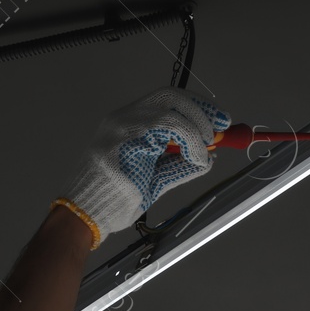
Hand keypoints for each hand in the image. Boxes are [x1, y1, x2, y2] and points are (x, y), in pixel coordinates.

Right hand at [54, 87, 229, 249]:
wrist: (87, 214)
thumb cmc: (114, 200)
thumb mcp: (155, 179)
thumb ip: (179, 166)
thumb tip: (209, 157)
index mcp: (128, 123)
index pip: (167, 102)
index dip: (196, 108)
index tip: (218, 122)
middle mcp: (124, 118)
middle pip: (170, 95)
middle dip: (202, 109)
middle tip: (222, 127)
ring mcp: (123, 125)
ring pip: (171, 108)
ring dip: (197, 126)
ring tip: (207, 149)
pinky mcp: (126, 136)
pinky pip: (167, 126)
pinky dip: (190, 139)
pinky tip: (197, 156)